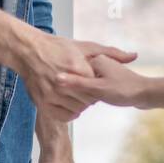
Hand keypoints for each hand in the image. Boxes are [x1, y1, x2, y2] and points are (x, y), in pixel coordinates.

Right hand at [16, 33, 134, 121]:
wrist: (29, 51)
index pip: (97, 88)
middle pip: (88, 101)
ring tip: (76, 94)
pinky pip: (63, 116)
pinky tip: (69, 104)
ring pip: (76, 109)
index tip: (94, 81)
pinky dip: (69, 113)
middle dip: (90, 96)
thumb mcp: (85, 46)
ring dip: (80, 105)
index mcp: (76, 68)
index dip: (97, 87)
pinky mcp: (41, 102)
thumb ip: (111, 52)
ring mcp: (51, 94)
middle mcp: (63, 82)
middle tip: (85, 88)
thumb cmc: (58, 47)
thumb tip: (134, 56)